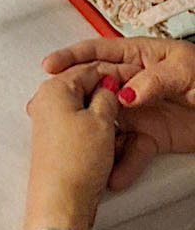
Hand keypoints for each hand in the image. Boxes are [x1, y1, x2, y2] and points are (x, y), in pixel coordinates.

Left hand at [24, 65, 119, 229]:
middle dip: (105, 94)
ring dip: (100, 115)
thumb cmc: (77, 162)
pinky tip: (105, 141)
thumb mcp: (102, 121)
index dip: (113, 74)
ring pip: (81, 108)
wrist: (60, 202)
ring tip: (117, 125)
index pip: (88, 69)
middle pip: (82, 87)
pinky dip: (92, 130)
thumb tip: (108, 87)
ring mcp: (46, 121)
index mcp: (54, 87)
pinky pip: (76, 126)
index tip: (131, 80)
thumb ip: (107, 96)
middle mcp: (45, 100)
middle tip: (127, 101)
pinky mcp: (52, 141)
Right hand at [44, 37, 194, 188]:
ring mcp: (140, 112)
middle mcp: (134, 84)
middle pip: (96, 90)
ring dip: (93, 140)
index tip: (50, 66)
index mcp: (138, 57)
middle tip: (49, 113)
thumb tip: (124, 92)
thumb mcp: (182, 68)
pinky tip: (115, 176)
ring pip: (107, 125)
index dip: (72, 57)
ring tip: (80, 154)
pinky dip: (122, 166)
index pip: (99, 53)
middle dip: (72, 101)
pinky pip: (132, 151)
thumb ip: (152, 79)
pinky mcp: (152, 137)